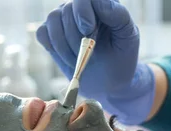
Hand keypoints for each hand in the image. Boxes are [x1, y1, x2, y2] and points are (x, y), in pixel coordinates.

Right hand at [37, 0, 154, 124]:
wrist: (110, 82)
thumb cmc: (121, 57)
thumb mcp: (127, 36)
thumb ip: (118, 15)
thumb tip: (98, 2)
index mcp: (100, 3)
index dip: (82, 12)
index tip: (89, 31)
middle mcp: (80, 7)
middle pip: (65, 10)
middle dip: (76, 36)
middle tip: (90, 52)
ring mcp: (64, 20)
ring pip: (52, 20)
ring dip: (65, 45)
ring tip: (80, 58)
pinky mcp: (52, 36)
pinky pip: (42, 33)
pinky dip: (53, 47)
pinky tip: (68, 57)